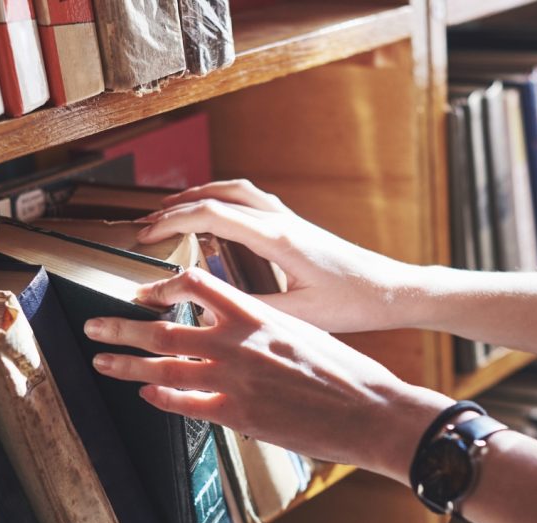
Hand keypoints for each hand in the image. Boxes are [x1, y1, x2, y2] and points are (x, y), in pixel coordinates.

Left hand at [83, 267, 452, 482]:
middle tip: (93, 326)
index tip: (143, 293)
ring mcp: (236, 380)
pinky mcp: (240, 416)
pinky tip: (146, 396)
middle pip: (165, 329)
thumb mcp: (305, 334)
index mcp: (259, 315)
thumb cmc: (348, 372)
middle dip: (122, 327)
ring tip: (100, 361)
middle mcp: (240, 343)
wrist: (373, 411)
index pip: (197, 285)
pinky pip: (186, 405)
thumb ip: (266, 332)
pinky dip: (162, 399)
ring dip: (126, 364)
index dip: (163, 287)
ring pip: (164, 368)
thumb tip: (242, 333)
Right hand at [135, 179, 416, 332]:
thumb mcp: (299, 316)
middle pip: (219, 194)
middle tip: (148, 223)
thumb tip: (210, 310)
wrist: (391, 290)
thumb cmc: (353, 303)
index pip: (212, 214)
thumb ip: (253, 310)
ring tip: (172, 212)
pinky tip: (217, 219)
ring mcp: (290, 219)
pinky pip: (251, 201)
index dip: (172, 222)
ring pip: (236, 191)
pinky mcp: (296, 227)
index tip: (145, 236)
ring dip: (200, 196)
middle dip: (178, 205)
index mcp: (278, 238)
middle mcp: (282, 220)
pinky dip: (223, 201)